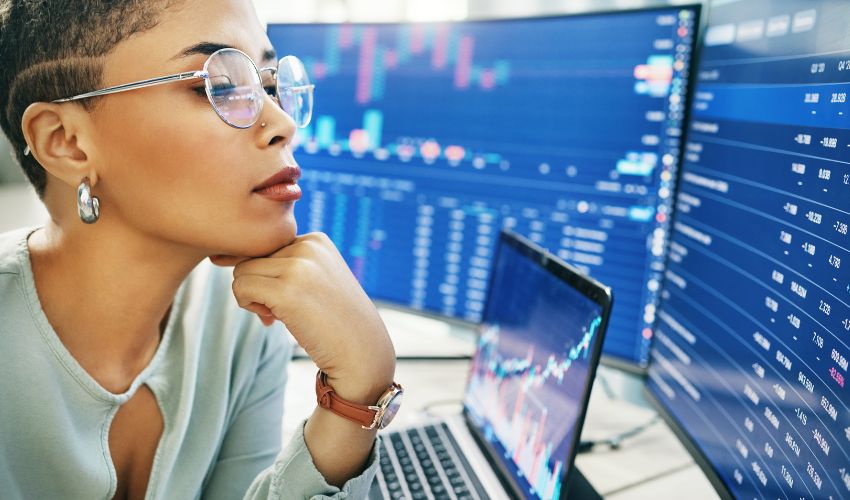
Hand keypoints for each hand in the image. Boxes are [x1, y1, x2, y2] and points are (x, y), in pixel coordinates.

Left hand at [210, 232, 395, 401]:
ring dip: (251, 298)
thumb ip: (279, 264)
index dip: (269, 277)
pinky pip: (241, 289)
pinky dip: (249, 307)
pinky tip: (272, 320)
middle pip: (250, 257)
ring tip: (278, 315)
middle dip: (258, 286)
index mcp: (316, 239)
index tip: (289, 299)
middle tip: (280, 311)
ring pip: (241, 272)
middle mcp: (308, 245)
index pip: (265, 247)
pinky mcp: (287, 290)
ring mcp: (299, 267)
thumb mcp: (312, 280)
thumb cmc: (333, 322)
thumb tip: (219, 256)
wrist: (361, 353)